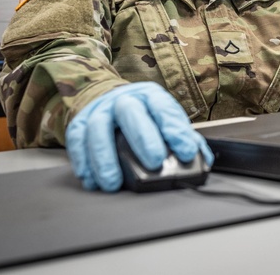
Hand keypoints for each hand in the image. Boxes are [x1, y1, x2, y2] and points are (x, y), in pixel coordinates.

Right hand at [65, 82, 213, 192]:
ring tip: (114, 182)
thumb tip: (202, 160)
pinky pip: (77, 141)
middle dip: (143, 138)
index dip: (176, 129)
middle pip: (131, 113)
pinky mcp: (79, 123)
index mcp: (150, 96)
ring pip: (99, 128)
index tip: (186, 151)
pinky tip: (92, 179)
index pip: (164, 108)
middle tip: (154, 162)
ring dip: (105, 157)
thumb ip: (183, 138)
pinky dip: (83, 162)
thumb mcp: (164, 118)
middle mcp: (124, 100)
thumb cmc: (143, 114)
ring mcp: (100, 110)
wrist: (108, 98)